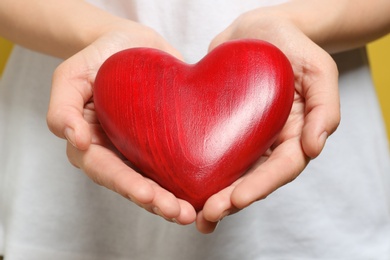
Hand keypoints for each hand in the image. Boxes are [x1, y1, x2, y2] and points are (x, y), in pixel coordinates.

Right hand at [47, 22, 196, 224]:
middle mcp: (116, 152)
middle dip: (155, 201)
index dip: (126, 185)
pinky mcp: (163, 142)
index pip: (106, 170)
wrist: (130, 42)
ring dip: (171, 201)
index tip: (148, 195)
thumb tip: (76, 141)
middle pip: (133, 184)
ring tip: (191, 213)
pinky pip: (173, 165)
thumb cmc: (97, 57)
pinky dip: (186, 180)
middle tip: (180, 213)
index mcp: (91, 142)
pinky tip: (203, 192)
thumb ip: (62, 108)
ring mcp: (140, 149)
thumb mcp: (70, 76)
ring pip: (155, 182)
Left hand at [196, 8, 339, 232]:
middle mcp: (270, 142)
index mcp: (295, 135)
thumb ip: (324, 108)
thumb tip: (314, 148)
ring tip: (194, 214)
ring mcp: (245, 137)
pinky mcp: (221, 127)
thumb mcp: (318, 70)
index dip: (260, 186)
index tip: (236, 200)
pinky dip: (199, 170)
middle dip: (232, 200)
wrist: (257, 30)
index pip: (281, 168)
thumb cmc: (291, 46)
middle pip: (254, 179)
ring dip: (214, 195)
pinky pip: (211, 151)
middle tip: (209, 215)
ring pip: (232, 173)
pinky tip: (180, 185)